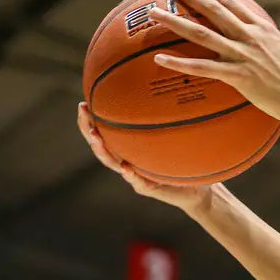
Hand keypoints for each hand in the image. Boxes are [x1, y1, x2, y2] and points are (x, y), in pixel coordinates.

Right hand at [77, 103, 213, 214]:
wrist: (196, 190)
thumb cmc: (182, 161)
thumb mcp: (173, 137)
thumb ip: (165, 121)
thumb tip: (165, 89)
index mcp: (129, 150)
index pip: (104, 133)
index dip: (90, 121)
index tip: (82, 104)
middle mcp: (127, 162)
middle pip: (101, 146)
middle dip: (88, 129)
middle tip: (83, 112)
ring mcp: (137, 177)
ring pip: (113, 163)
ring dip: (102, 150)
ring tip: (95, 137)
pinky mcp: (150, 189)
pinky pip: (139, 182)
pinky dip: (131, 175)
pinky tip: (126, 167)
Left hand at [151, 0, 279, 122]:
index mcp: (262, 29)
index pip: (231, 3)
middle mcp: (249, 37)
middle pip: (213, 11)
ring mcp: (241, 55)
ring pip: (202, 34)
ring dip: (175, 22)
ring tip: (153, 14)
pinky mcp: (237, 76)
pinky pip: (202, 68)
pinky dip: (179, 63)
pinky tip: (159, 59)